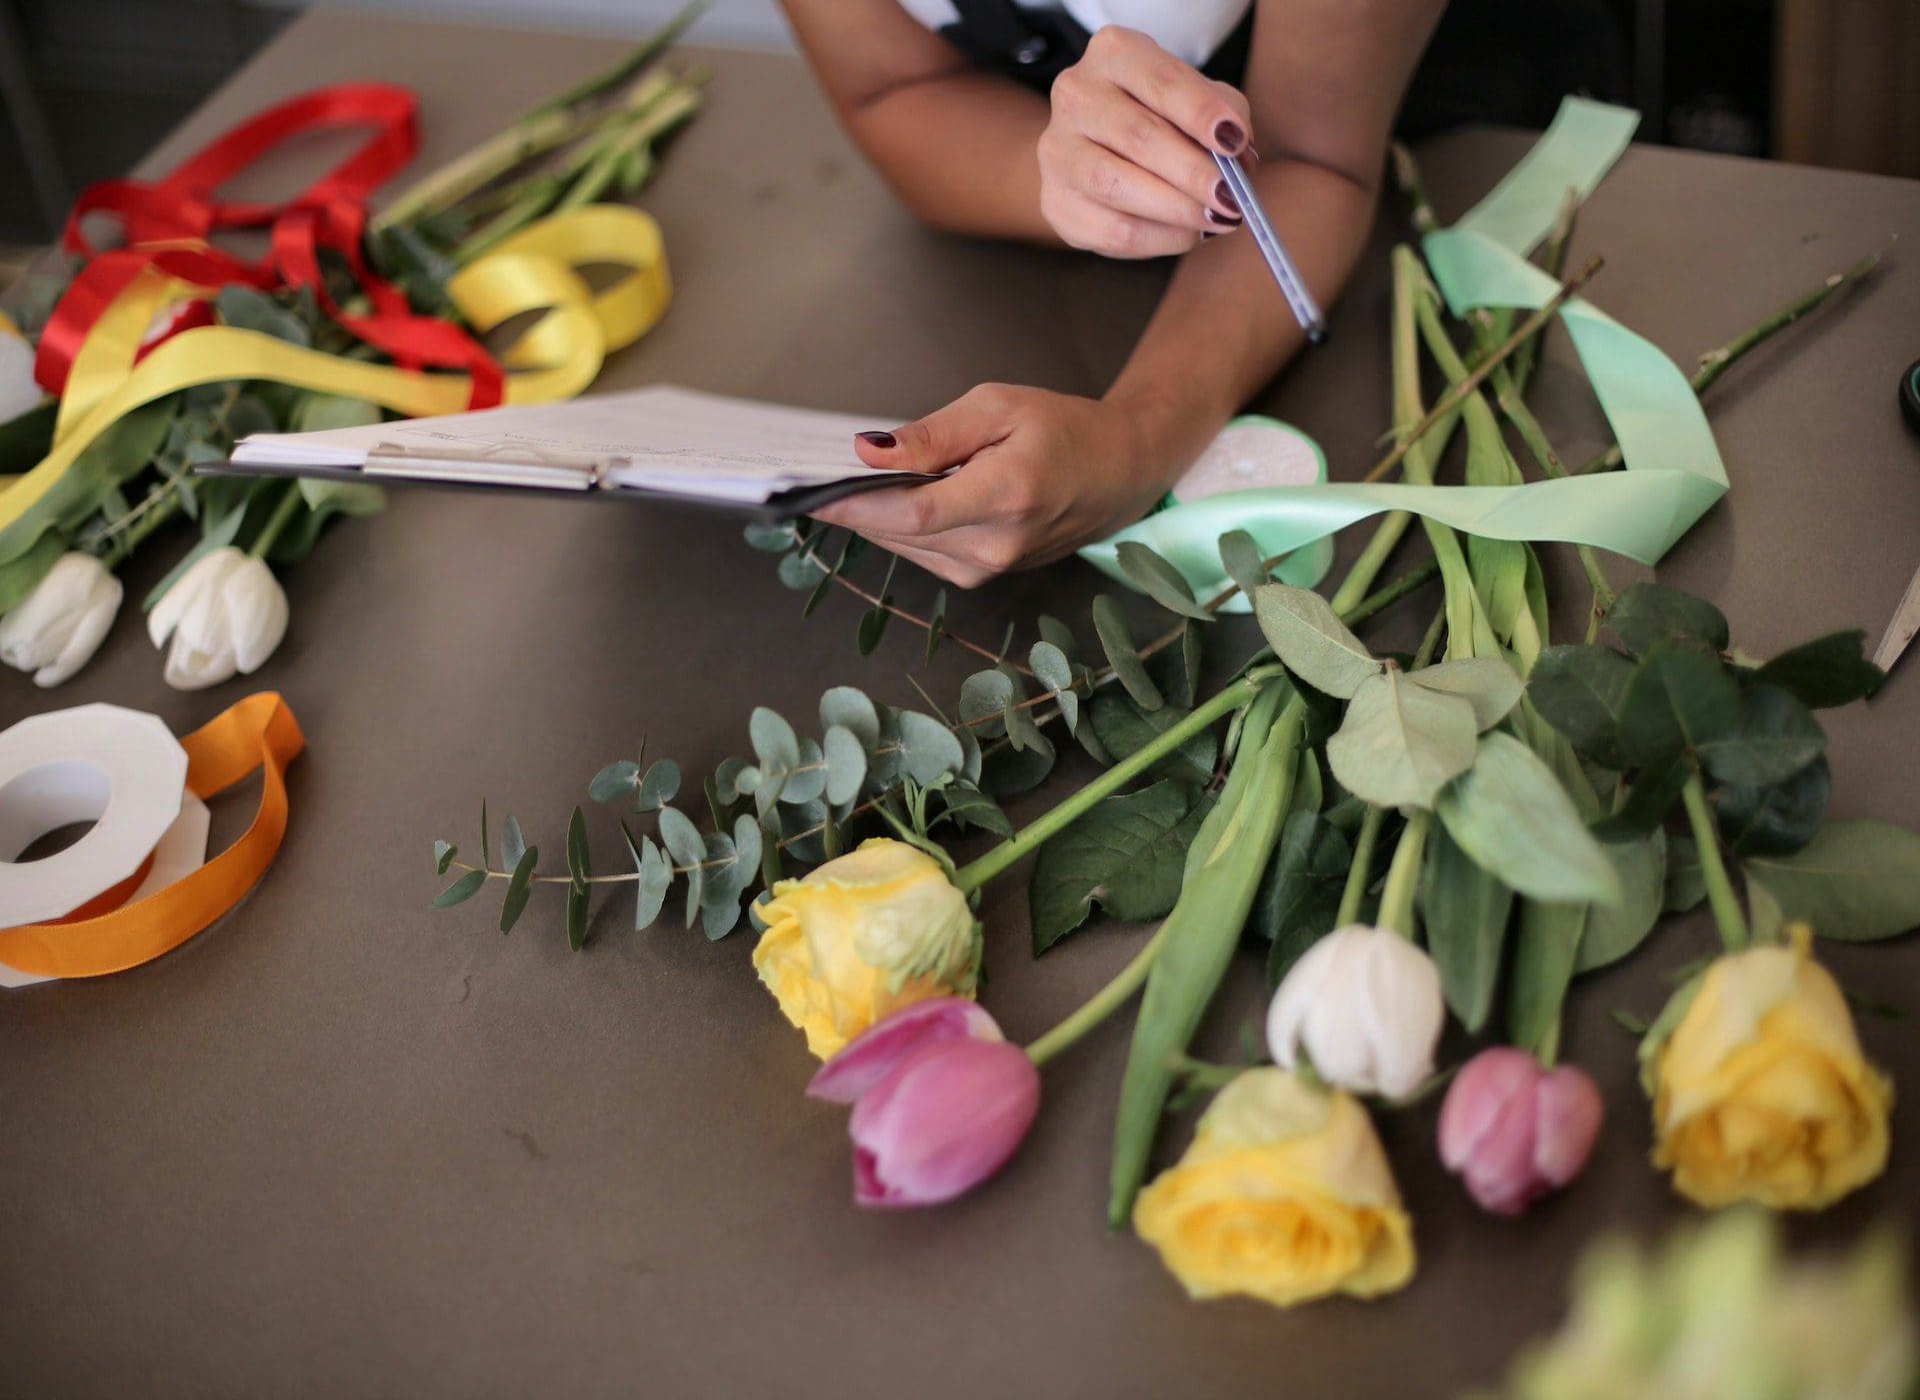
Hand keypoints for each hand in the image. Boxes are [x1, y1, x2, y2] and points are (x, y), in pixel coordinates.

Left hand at [811, 384, 1183, 587]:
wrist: (1120, 473)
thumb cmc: (1064, 430)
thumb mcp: (999, 407)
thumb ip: (933, 434)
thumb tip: (868, 452)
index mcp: (1006, 496)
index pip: (912, 513)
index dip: (855, 504)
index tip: (808, 490)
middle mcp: (997, 545)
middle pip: (900, 532)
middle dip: (852, 506)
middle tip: (809, 475)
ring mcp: (991, 568)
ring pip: (906, 545)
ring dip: (874, 516)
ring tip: (847, 482)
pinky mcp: (985, 574)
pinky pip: (923, 551)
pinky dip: (900, 526)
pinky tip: (894, 498)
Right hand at [1038, 26, 1253, 257]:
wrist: (1100, 149)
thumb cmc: (1161, 117)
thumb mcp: (1197, 98)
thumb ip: (1225, 115)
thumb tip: (1238, 159)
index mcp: (1114, 53)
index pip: (1161, 80)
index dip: (1200, 111)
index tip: (1234, 139)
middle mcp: (1076, 94)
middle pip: (1138, 135)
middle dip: (1192, 171)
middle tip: (1231, 197)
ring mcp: (1057, 150)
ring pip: (1115, 185)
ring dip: (1175, 209)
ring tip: (1216, 219)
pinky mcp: (1055, 201)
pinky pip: (1110, 229)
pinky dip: (1158, 238)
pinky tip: (1187, 234)